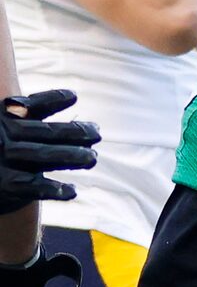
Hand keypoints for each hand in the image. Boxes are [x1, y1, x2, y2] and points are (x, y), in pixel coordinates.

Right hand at [0, 90, 100, 212]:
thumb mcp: (4, 126)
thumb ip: (19, 115)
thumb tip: (45, 103)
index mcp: (2, 119)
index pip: (30, 107)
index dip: (52, 99)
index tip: (74, 96)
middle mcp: (3, 138)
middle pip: (45, 132)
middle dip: (74, 132)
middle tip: (97, 132)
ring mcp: (4, 161)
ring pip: (44, 155)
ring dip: (71, 156)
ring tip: (93, 157)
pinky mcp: (6, 186)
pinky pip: (34, 187)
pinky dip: (55, 189)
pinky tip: (73, 191)